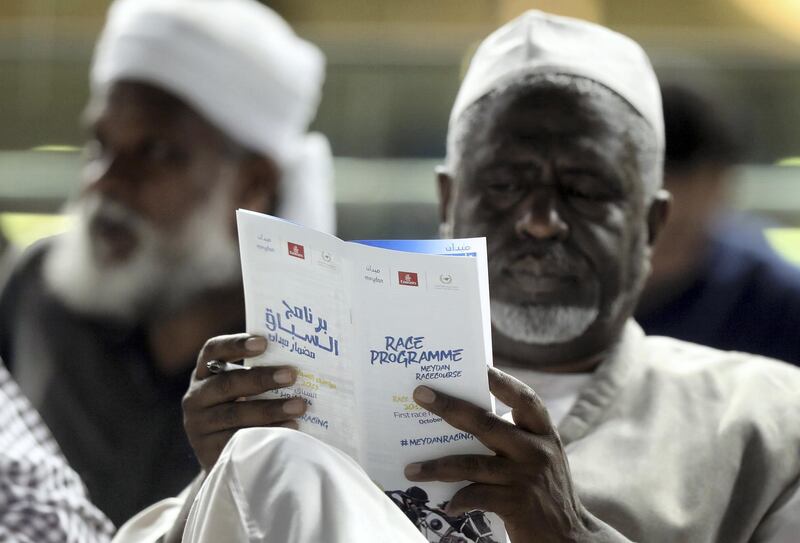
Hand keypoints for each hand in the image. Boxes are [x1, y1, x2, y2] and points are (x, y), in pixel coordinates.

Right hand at [181, 333, 305, 471]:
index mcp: (204, 373)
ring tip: (299, 405)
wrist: (224, 458)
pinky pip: (240, 439)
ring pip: (235, 414)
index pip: (214, 350)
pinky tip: (290, 427)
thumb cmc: (241, 411)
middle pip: (227, 384)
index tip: (264, 342)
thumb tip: (299, 363)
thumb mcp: (241, 390)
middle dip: (261, 378)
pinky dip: (268, 432)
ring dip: (271, 409)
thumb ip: (257, 375)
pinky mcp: (208, 450)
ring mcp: (199, 425)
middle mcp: (196, 397)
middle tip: (291, 375)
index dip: (237, 344)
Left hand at [404, 367, 597, 542]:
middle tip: (420, 395)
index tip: (476, 364)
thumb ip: (516, 439)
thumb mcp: (541, 458)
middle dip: (449, 407)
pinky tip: (445, 504)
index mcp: (545, 433)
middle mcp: (537, 450)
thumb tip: (465, 418)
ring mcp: (526, 477)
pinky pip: (476, 496)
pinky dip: (457, 500)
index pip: (524, 398)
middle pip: (485, 422)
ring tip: (411, 469)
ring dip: (437, 467)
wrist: (571, 538)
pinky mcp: (516, 504)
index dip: (500, 380)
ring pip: (471, 464)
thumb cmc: (546, 491)